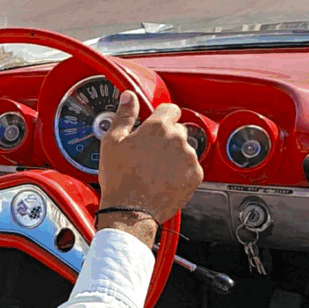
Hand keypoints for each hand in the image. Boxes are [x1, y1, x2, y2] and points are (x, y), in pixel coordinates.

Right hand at [97, 91, 202, 228]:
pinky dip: (181, 171)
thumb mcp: (113, 141)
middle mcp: (178, 139)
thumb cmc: (120, 178)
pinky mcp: (195, 176)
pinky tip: (164, 178)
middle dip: (166, 138)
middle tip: (148, 153)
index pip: (170, 109)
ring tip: (155, 169)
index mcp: (158, 127)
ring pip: (185, 149)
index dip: (161, 116)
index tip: (154, 126)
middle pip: (178, 129)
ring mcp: (189, 158)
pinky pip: (191, 167)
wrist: (131, 210)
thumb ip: (124, 115)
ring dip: (174, 155)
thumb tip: (129, 97)